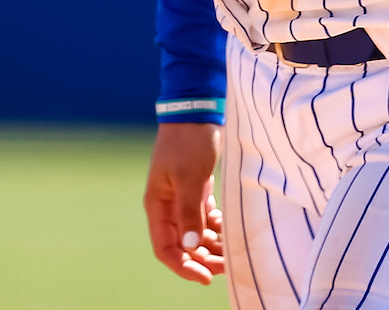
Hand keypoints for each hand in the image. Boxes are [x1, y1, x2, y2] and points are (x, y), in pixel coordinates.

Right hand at [144, 121, 223, 283]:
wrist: (197, 110)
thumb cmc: (189, 142)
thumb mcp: (189, 177)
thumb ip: (188, 212)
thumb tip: (189, 246)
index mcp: (158, 205)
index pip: (165, 248)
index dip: (183, 267)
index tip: (205, 277)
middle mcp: (168, 205)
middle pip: (182, 244)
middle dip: (202, 259)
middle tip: (225, 268)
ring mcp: (182, 197)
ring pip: (195, 232)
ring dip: (211, 245)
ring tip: (230, 254)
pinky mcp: (197, 188)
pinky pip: (204, 217)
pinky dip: (215, 226)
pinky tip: (227, 229)